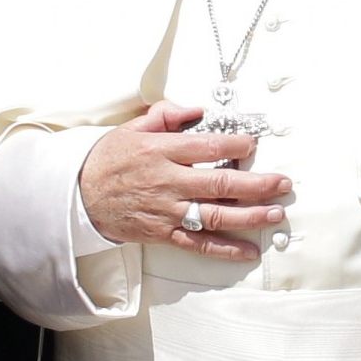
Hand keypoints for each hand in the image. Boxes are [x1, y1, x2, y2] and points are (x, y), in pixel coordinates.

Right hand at [79, 102, 289, 263]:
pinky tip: (248, 250)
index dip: (235, 146)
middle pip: (220, 185)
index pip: (206, 147)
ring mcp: (167, 211)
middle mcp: (167, 182)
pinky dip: (225, 249)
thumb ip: (166, 116)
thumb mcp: (133, 129)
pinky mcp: (163, 233)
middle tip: (282, 183)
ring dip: (249, 217)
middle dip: (257, 184)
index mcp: (161, 152)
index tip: (254, 143)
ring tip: (275, 213)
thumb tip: (196, 109)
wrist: (78, 196)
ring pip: (214, 216)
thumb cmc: (108, 160)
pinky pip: (198, 244)